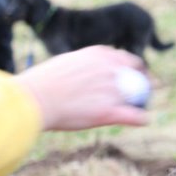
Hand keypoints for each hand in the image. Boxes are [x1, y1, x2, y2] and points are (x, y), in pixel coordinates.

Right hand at [14, 45, 147, 130]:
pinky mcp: (109, 111)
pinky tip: (142, 120)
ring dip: (140, 101)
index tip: (134, 75)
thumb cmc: (42, 83)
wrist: (33, 99)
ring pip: (138, 95)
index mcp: (100, 55)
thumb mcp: (67, 63)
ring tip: (140, 107)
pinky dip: (140, 118)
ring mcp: (112, 90)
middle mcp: (110, 69)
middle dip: (142, 82)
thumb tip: (87, 72)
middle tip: (142, 92)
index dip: (132, 69)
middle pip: (136, 75)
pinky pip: (135, 116)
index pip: (126, 59)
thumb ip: (84, 66)